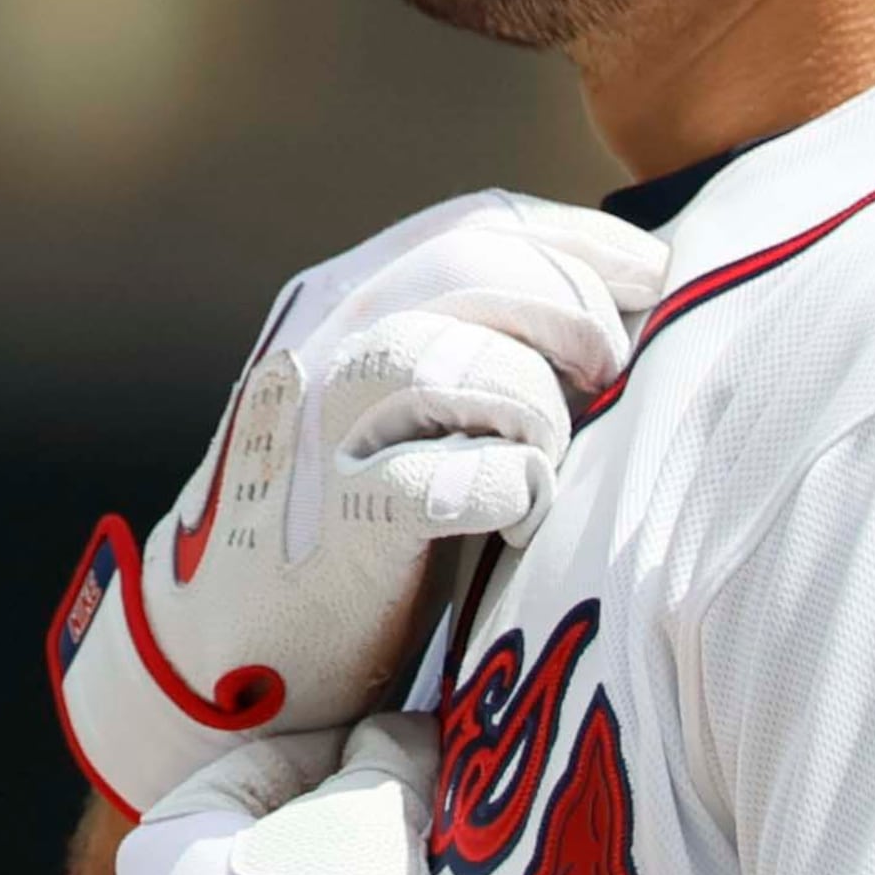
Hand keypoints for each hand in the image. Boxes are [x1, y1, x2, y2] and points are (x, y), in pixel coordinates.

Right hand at [51, 193, 663, 812]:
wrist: (223, 652)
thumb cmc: (349, 520)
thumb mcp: (391, 399)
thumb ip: (467, 335)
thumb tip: (619, 304)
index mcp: (339, 299)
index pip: (478, 222)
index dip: (580, 242)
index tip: (650, 277)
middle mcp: (319, 345)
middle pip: (477, 266)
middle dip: (575, 309)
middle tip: (612, 372)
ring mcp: (317, 435)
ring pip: (456, 357)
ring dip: (537, 402)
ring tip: (549, 453)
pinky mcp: (334, 527)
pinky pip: (451, 484)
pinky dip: (511, 491)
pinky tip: (520, 518)